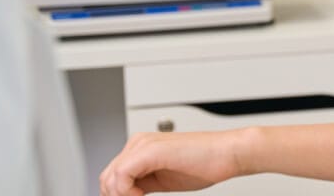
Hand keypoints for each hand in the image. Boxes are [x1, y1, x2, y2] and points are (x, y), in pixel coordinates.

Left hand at [99, 130, 247, 195]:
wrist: (226, 153)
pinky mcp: (150, 151)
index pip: (111, 176)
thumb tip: (128, 194)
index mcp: (140, 148)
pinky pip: (121, 176)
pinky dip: (126, 192)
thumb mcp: (164, 178)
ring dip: (121, 195)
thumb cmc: (204, 164)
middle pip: (106, 177)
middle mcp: (138, 143)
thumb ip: (142, 183)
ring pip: (110, 178)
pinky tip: (142, 195)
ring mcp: (142, 146)